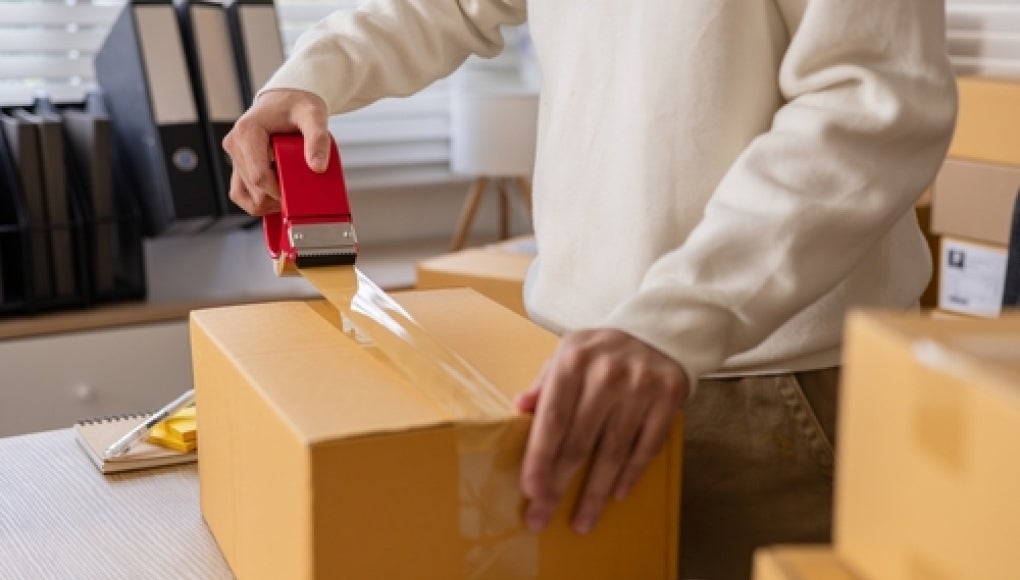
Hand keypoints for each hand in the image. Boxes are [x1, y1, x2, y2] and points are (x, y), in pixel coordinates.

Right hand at [222, 89, 331, 215]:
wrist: (287, 99)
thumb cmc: (297, 104)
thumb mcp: (313, 116)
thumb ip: (317, 139)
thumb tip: (318, 167)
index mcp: (247, 131)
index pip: (259, 176)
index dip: (279, 192)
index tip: (299, 195)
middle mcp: (235, 144)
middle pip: (253, 189)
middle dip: (277, 197)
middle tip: (300, 191)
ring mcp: (235, 156)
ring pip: (243, 196)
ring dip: (266, 203)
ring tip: (288, 195)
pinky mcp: (239, 164)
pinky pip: (242, 193)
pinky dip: (259, 200)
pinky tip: (278, 196)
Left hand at [515, 328, 688, 534]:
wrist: (656, 331)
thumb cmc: (601, 352)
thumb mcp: (568, 355)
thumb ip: (545, 384)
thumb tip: (519, 407)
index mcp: (574, 360)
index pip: (553, 418)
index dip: (540, 457)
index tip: (531, 490)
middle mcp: (607, 373)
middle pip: (579, 441)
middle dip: (558, 485)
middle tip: (542, 517)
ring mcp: (640, 386)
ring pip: (612, 452)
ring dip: (595, 492)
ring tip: (582, 522)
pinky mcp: (668, 397)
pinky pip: (646, 447)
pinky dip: (630, 474)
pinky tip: (615, 495)